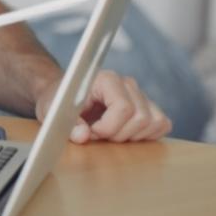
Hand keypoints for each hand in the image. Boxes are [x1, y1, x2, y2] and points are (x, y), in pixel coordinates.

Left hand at [37, 69, 170, 142]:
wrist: (64, 96)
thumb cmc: (59, 102)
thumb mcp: (54, 111)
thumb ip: (68, 124)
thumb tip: (83, 135)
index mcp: (106, 79)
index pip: (123, 107)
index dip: (108, 127)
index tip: (91, 132)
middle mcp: (127, 84)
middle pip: (140, 118)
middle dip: (117, 134)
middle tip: (96, 134)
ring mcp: (140, 94)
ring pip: (154, 122)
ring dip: (131, 136)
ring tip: (109, 133)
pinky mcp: (149, 107)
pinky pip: (162, 124)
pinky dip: (146, 135)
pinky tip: (124, 133)